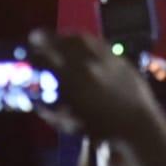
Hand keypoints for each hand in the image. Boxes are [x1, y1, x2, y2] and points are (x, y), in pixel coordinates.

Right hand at [27, 30, 158, 142]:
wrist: (137, 123)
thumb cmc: (101, 129)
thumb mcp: (69, 124)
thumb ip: (49, 110)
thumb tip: (36, 99)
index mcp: (73, 80)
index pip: (46, 58)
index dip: (34, 54)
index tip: (28, 53)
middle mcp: (88, 63)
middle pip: (62, 41)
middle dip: (46, 38)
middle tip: (38, 37)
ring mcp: (105, 57)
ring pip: (80, 38)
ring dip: (65, 36)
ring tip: (59, 38)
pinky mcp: (118, 56)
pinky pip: (97, 42)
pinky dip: (84, 40)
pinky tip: (80, 44)